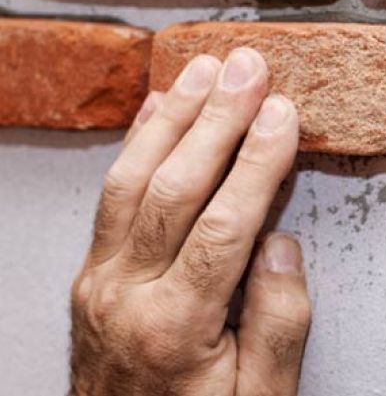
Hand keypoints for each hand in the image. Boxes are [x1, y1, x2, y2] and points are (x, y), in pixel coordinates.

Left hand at [70, 49, 309, 395]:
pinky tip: (160, 106)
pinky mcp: (92, 274)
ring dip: (173, 117)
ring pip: (132, 181)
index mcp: (175, 328)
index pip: (223, 225)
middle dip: (216, 120)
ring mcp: (100, 281)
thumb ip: (279, 324)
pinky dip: (135, 144)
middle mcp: (126, 295)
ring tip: (207, 68)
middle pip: (173, 189)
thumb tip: (282, 242)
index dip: (257, 162)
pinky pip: (111, 197)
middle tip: (249, 67)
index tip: (282, 112)